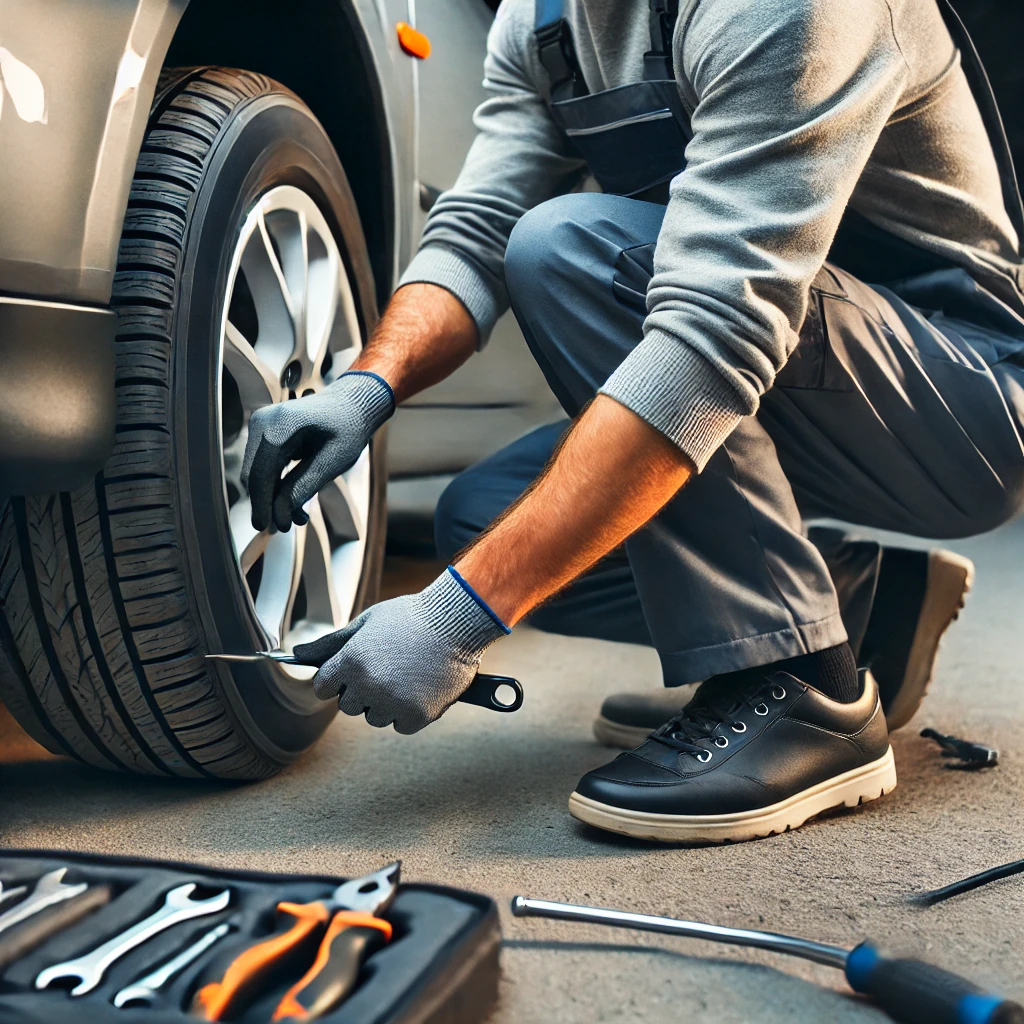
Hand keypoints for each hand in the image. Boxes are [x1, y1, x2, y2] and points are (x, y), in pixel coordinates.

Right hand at [241, 371, 393, 532]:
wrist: (351, 402)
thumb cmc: (348, 428)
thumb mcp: (334, 460)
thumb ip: (305, 486)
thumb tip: (281, 514)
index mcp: (281, 424)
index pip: (261, 472)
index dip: (263, 503)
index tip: (268, 527)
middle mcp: (263, 421)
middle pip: (253, 474)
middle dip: (267, 503)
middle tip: (287, 526)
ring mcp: (260, 424)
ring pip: (255, 472)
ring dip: (271, 496)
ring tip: (296, 516)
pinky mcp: (263, 432)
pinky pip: (261, 464)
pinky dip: (274, 484)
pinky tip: (292, 500)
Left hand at [295, 568, 509, 733]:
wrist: (456, 620)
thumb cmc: (410, 617)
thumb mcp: (366, 622)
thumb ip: (331, 643)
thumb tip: (297, 653)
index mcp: (350, 661)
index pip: (323, 687)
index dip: (336, 679)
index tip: (352, 672)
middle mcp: (367, 685)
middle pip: (348, 705)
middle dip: (362, 690)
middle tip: (387, 668)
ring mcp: (392, 703)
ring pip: (374, 717)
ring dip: (386, 703)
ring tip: (406, 676)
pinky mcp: (416, 716)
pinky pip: (400, 726)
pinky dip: (409, 713)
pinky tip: (420, 688)